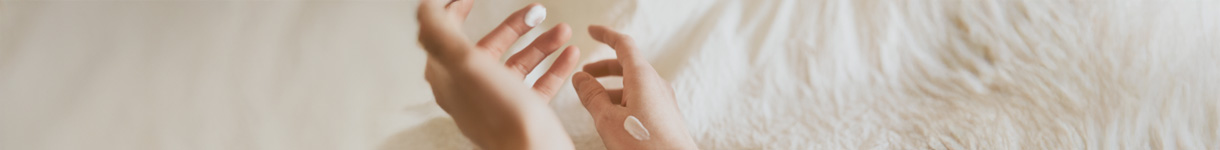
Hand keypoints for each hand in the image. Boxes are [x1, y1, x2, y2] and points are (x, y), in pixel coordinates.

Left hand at [416, 0, 578, 148]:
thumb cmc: (502, 115)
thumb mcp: (466, 64)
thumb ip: (441, 33)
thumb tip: (425, 7)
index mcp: (450, 77)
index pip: (445, 36)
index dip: (456, 11)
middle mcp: (470, 91)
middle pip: (488, 47)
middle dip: (515, 26)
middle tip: (536, 10)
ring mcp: (497, 104)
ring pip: (518, 64)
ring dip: (541, 44)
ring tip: (563, 30)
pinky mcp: (522, 116)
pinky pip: (539, 84)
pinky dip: (554, 67)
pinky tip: (570, 54)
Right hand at [572, 25, 698, 149]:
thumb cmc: (644, 145)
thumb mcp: (607, 119)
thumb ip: (591, 96)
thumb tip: (580, 78)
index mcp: (642, 77)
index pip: (623, 45)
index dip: (605, 35)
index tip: (591, 31)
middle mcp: (656, 84)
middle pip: (627, 65)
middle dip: (603, 67)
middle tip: (584, 74)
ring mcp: (664, 100)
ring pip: (634, 85)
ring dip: (611, 88)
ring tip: (593, 101)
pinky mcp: (666, 116)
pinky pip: (642, 99)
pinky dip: (623, 100)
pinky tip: (613, 118)